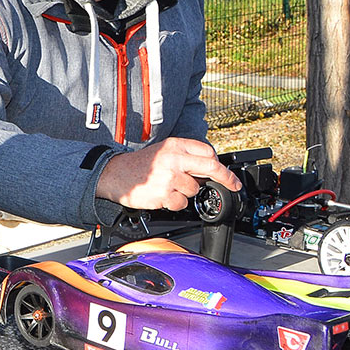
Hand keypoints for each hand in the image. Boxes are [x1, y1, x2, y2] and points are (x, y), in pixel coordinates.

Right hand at [95, 137, 241, 211]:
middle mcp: (173, 159)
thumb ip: (185, 156)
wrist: (116, 174)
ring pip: (194, 189)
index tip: (226, 173)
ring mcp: (169, 177)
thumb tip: (208, 169)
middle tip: (233, 184)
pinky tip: (164, 196)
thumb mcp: (163, 151)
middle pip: (211, 167)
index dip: (218, 164)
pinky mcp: (163, 194)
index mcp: (174, 146)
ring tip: (170, 187)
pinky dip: (175, 203)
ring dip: (186, 192)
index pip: (207, 152)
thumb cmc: (139, 165)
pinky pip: (182, 203)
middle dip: (227, 178)